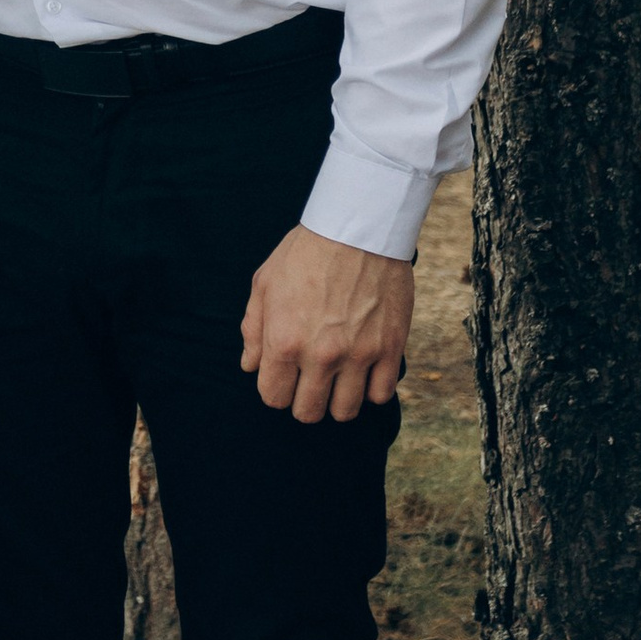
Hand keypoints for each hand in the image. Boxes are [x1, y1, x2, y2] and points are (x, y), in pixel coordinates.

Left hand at [240, 228, 413, 424]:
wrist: (359, 228)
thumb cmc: (306, 252)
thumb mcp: (264, 283)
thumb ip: (253, 329)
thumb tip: (250, 366)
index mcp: (284, 341)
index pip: (273, 398)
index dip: (276, 390)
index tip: (284, 377)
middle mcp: (321, 355)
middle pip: (308, 412)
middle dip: (304, 401)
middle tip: (310, 382)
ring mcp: (359, 355)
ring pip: (345, 411)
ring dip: (338, 401)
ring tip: (337, 381)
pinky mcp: (390, 348)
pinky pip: (381, 394)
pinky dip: (371, 390)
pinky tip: (364, 373)